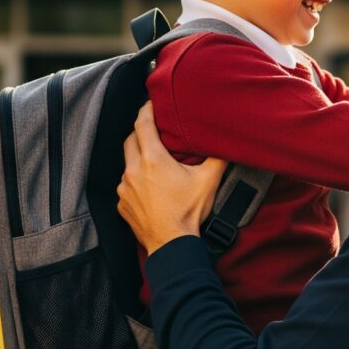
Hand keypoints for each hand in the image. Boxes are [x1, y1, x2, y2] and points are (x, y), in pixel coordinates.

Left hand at [117, 103, 227, 252]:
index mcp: (153, 159)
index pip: (142, 124)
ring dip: (138, 158)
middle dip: (140, 131)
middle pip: (130, 140)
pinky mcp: (122, 204)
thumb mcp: (209, 180)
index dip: (145, 110)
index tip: (150, 104)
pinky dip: (135, 180)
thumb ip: (217, 157)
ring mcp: (124, 188)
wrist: (172, 245)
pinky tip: (149, 187)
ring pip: (127, 163)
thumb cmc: (189, 211)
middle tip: (153, 129)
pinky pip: (125, 185)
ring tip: (154, 161)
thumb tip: (226, 142)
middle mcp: (133, 170)